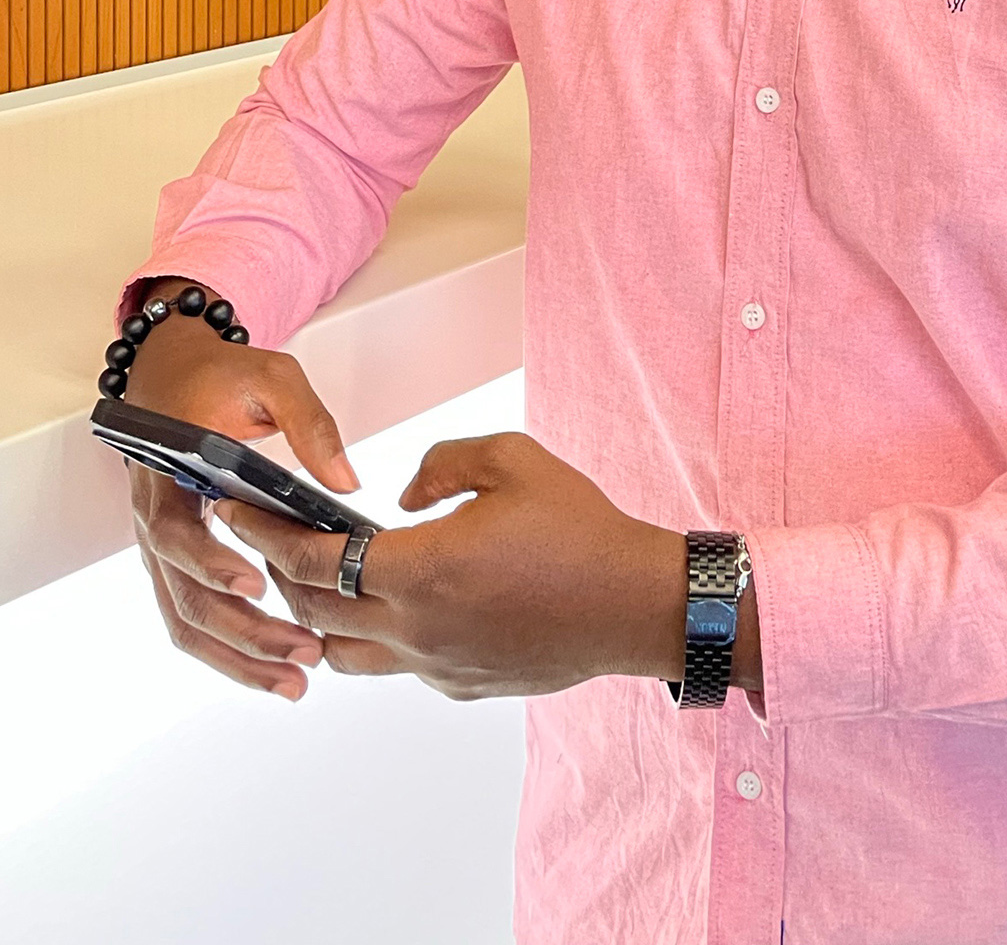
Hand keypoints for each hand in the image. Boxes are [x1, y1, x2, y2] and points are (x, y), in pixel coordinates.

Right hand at [123, 283, 358, 699]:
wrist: (172, 375)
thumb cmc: (220, 376)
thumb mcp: (271, 376)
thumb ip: (310, 423)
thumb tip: (347, 483)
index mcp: (170, 475)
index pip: (179, 535)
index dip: (213, 564)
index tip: (256, 584)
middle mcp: (157, 520)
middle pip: (186, 597)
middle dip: (243, 633)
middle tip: (302, 650)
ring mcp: (163, 547)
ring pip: (186, 621)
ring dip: (237, 658)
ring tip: (294, 681)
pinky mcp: (178, 562)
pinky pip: (191, 616)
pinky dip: (227, 650)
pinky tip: (272, 668)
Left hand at [220, 432, 695, 700]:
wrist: (634, 605)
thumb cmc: (579, 528)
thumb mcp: (512, 460)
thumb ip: (443, 462)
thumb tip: (405, 492)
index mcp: (420, 569)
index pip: (313, 559)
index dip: (265, 532)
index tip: (234, 510)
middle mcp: (416, 628)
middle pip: (313, 610)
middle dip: (278, 572)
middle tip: (267, 539)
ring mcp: (436, 665)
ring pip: (345, 651)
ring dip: (319, 615)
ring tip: (321, 580)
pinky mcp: (460, 686)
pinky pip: (397, 663)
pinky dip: (378, 634)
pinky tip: (399, 603)